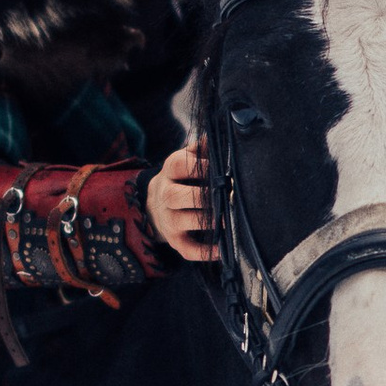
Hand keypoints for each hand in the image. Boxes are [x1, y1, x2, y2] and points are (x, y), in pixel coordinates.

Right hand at [146, 139, 218, 262]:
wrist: (156, 204)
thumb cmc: (183, 178)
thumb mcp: (188, 158)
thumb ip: (204, 147)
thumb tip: (224, 133)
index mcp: (170, 170)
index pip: (180, 165)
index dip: (200, 166)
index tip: (222, 168)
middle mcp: (165, 194)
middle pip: (176, 196)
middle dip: (202, 197)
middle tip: (229, 197)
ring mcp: (168, 219)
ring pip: (181, 221)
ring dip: (205, 221)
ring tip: (229, 220)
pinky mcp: (175, 240)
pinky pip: (188, 249)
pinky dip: (204, 252)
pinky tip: (222, 249)